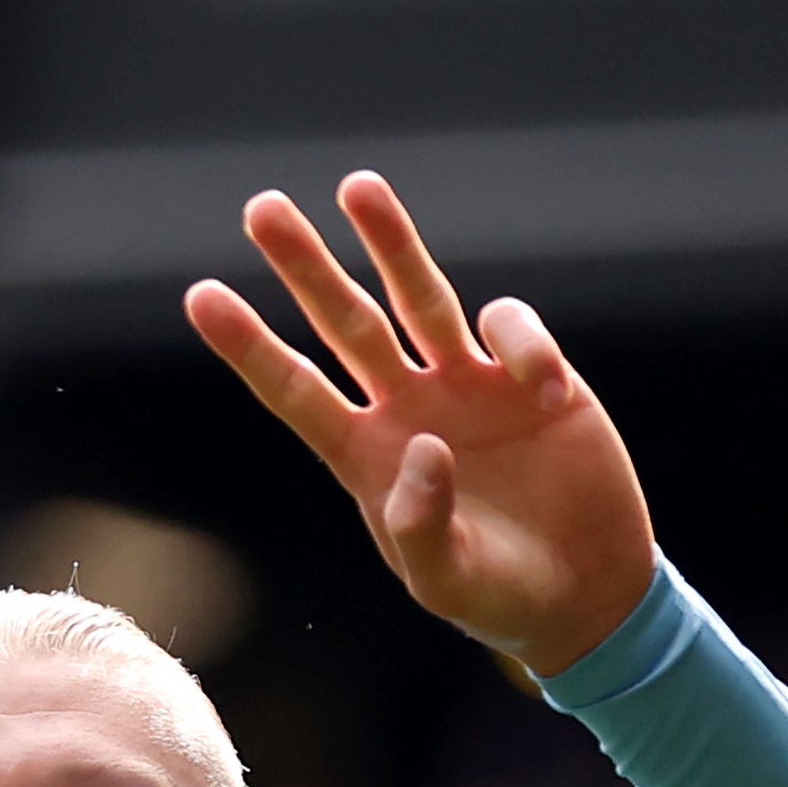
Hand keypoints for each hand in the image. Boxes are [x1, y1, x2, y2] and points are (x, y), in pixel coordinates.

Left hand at [185, 172, 655, 677]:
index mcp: (368, 459)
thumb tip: (423, 445)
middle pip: (345, 323)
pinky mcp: (530, 378)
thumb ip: (423, 525)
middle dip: (305, 267)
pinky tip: (547, 392)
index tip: (200, 296)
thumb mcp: (449, 582)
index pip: (297, 392)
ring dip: (389, 242)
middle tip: (261, 208)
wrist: (586, 594)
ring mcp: (466, 387)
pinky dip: (524, 343)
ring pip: (419, 297)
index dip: (250, 346)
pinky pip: (511, 329)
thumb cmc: (500, 599)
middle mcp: (408, 409)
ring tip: (356, 186)